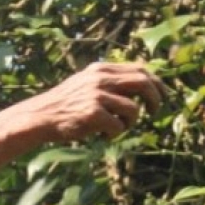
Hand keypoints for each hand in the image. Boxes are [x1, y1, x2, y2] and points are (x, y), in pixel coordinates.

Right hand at [20, 61, 166, 142]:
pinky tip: (104, 136)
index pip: (139, 69)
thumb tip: (144, 87)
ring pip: (134, 109)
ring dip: (131, 123)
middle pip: (143, 82)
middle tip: (155, 112)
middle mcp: (100, 78)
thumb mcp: (87, 84)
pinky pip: (119, 126)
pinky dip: (116, 134)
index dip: (156, 83)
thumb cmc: (67, 105)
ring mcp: (96, 95)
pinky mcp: (93, 113)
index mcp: (101, 69)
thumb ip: (111, 82)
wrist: (41, 116)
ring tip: (117, 128)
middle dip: (155, 99)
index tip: (163, 96)